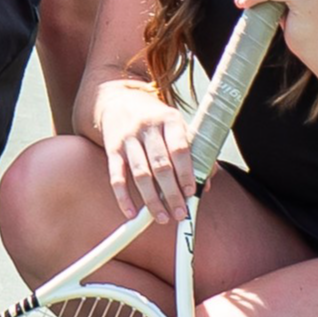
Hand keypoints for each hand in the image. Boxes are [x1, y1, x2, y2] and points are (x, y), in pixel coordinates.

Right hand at [101, 89, 198, 227]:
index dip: (186, 173)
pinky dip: (123, 197)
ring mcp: (128, 138)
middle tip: (180, 213)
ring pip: (140, 174)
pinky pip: (116, 176)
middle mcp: (148, 128)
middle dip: (171, 193)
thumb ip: (194, 152)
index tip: (192, 193)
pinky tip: (131, 212)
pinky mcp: (112, 149)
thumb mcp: (177, 125)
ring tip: (162, 217)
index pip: (180, 149)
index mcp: (169, 120)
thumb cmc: (155, 118)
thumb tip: (205, 183)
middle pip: (161, 165)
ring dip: (151, 199)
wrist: (119, 98)